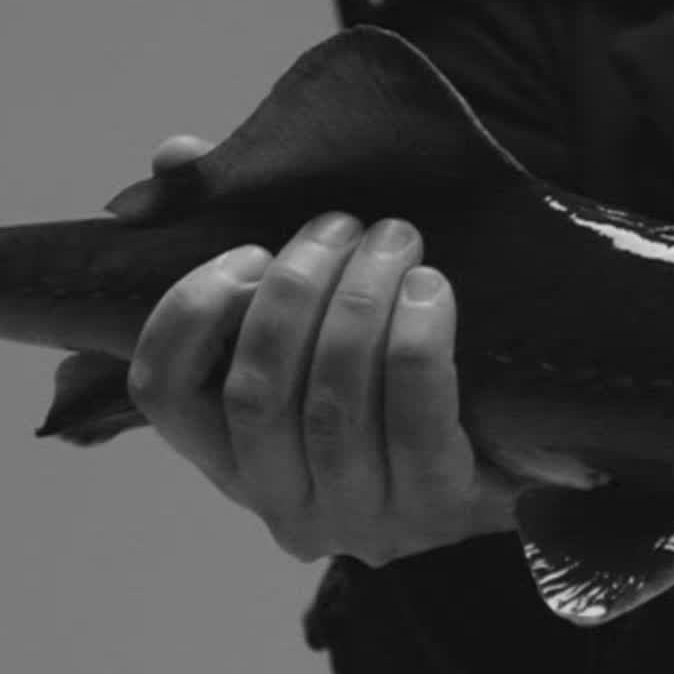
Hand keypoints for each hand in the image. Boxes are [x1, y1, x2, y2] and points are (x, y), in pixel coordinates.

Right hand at [125, 135, 518, 564]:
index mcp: (230, 458)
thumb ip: (240, 241)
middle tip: (344, 224)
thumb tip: (177, 156)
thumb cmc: (390, 377)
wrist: (510, 458)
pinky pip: (414, 422)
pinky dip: (416, 344)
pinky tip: (431, 288)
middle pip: (257, 392)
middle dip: (297, 291)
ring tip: (396, 238)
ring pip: (333, 405)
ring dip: (360, 303)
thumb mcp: (314, 322)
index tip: (249, 251)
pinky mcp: (436, 508)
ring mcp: (359, 517)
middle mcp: (282, 503)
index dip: (191, 313)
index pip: (163, 392)